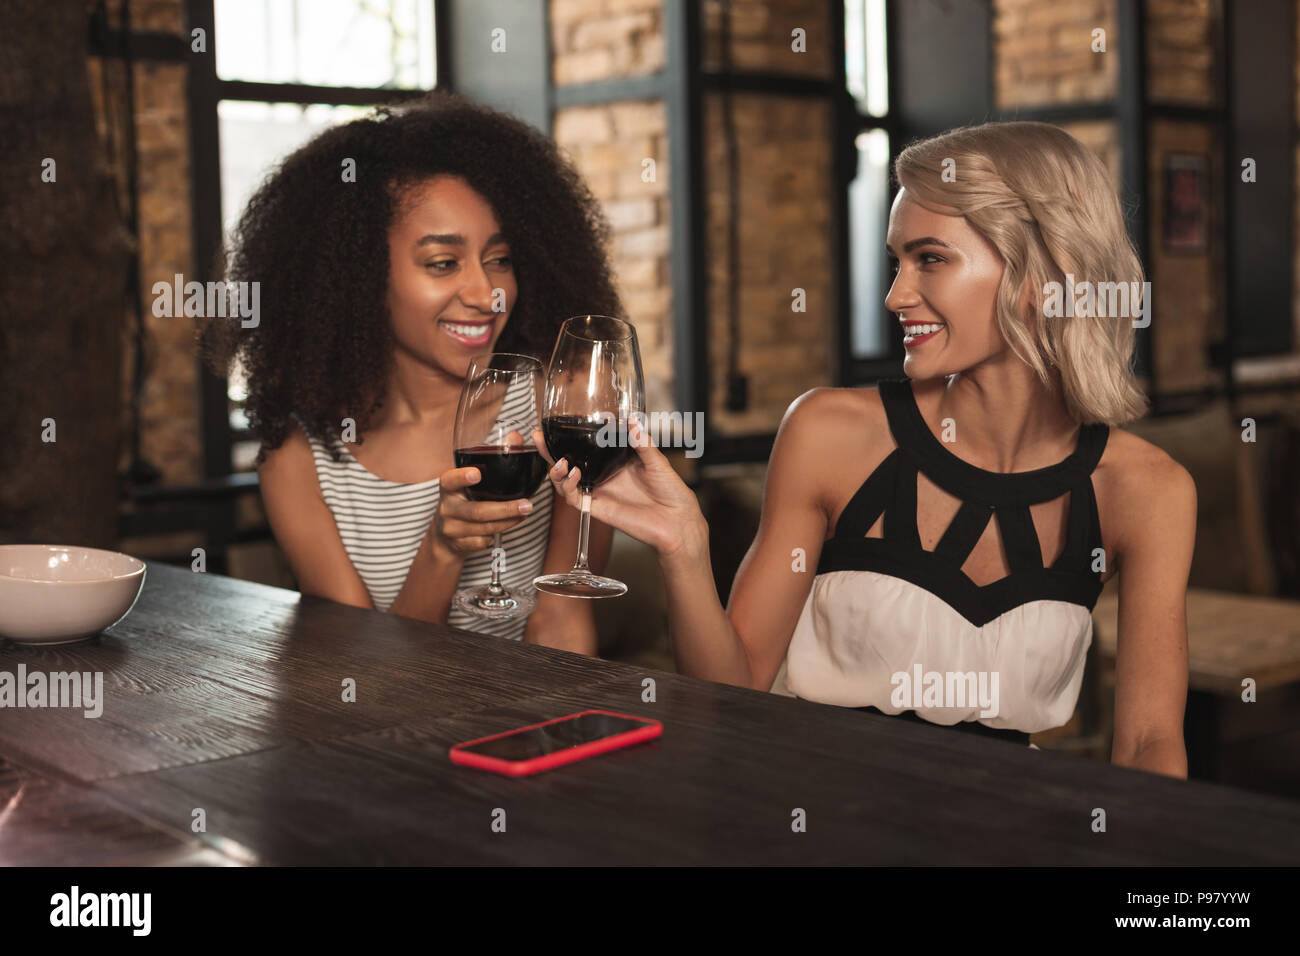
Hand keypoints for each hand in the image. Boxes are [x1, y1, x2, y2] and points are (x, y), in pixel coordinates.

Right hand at [431, 457, 531, 559]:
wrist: (445, 536)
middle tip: (527, 505)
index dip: (462, 477)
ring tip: (525, 513)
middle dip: (505, 509)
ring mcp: (451, 528)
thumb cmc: (465, 499)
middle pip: (476, 511)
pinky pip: (482, 542)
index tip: (477, 474)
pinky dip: (497, 535)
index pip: (450, 480)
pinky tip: (505, 526)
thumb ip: (492, 458)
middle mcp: (447, 507)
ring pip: (483, 528)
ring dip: (508, 522)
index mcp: (448, 487)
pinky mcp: (458, 545)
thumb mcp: (470, 480)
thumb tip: (515, 436)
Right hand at [532, 419, 703, 557]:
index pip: (586, 447)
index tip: (559, 424)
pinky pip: (576, 499)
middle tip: (538, 437)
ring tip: (560, 462)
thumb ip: (641, 442)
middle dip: (549, 451)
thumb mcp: (657, 461)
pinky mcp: (598, 508)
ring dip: (556, 471)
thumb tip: (631, 421)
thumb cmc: (672, 492)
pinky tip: (572, 474)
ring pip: (566, 482)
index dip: (569, 438)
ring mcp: (599, 492)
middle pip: (568, 463)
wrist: (678, 520)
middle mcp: (603, 476)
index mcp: (615, 461)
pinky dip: (569, 487)